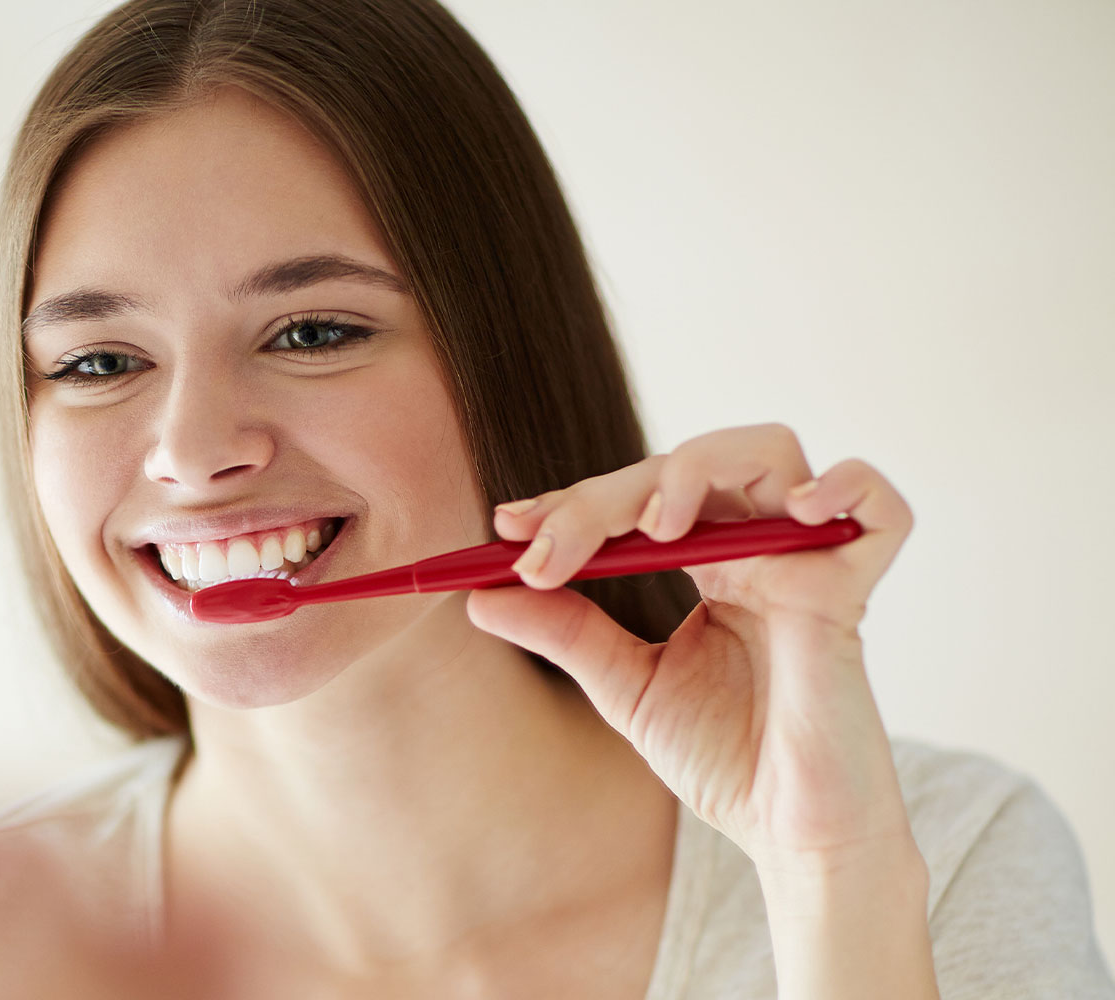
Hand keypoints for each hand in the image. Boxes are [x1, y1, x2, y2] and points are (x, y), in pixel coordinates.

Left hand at [465, 423, 917, 870]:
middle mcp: (757, 549)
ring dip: (698, 469)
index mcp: (709, 562)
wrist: (790, 835)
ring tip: (655, 527)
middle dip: (602, 499)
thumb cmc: (724, 758)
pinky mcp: (852, 594)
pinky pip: (880, 510)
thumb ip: (565, 633)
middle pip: (684, 467)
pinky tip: (795, 509)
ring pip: (768, 452)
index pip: (636, 498)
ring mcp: (806, 563)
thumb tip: (479, 594)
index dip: (572, 502)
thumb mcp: (626, 687)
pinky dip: (846, 488)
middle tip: (544, 547)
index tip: (507, 528)